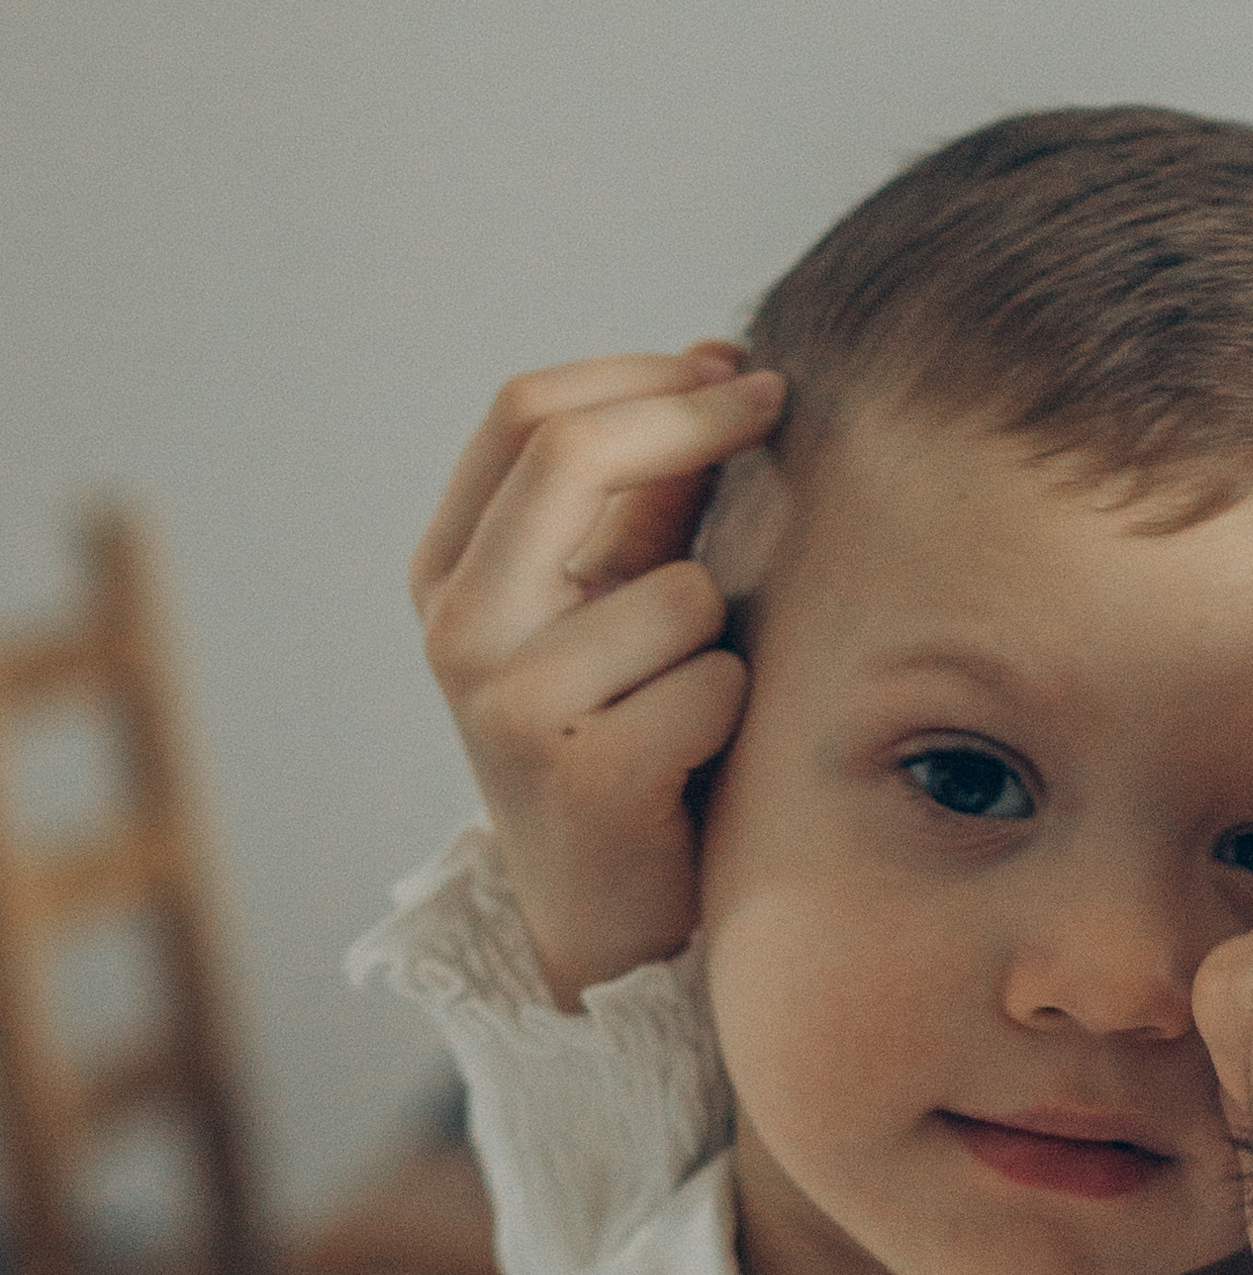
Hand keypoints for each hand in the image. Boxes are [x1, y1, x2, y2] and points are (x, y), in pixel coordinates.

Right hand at [411, 349, 786, 1003]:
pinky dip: (738, 709)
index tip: (738, 370)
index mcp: (452, 566)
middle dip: (696, 418)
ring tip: (697, 693)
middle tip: (780, 402)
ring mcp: (506, 703)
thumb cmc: (631, 731)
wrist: (604, 917)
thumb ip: (652, 495)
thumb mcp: (618, 601)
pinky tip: (700, 762)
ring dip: (728, 628)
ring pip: (681, 587)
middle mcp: (457, 626)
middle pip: (570, 450)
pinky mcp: (582, 777)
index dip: (645, 374)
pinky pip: (716, 683)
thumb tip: (721, 358)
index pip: (526, 411)